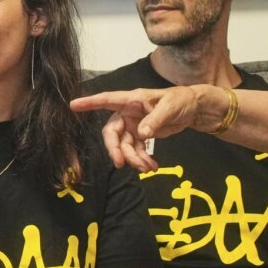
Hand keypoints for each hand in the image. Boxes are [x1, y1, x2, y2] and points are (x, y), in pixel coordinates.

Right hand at [69, 87, 205, 171]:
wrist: (193, 110)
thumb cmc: (180, 101)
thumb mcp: (169, 108)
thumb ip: (155, 121)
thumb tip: (142, 134)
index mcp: (132, 100)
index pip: (107, 100)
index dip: (90, 103)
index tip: (73, 105)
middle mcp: (128, 113)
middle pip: (112, 132)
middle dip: (115, 149)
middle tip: (120, 163)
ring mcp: (134, 125)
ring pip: (124, 145)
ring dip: (132, 158)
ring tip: (147, 168)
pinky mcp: (141, 136)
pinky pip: (136, 150)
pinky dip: (142, 160)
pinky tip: (151, 166)